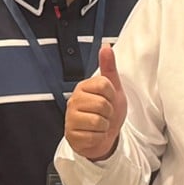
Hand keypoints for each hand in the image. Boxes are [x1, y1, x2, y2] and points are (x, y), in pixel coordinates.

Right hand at [64, 44, 125, 161]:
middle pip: (102, 104)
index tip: (109, 99)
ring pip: (98, 121)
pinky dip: (98, 137)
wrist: (104, 136)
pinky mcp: (71, 136)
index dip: (112, 94)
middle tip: (104, 114)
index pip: (105, 85)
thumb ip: (109, 67)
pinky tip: (94, 134)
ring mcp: (70, 119)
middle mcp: (73, 101)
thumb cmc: (107, 111)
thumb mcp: (113, 87)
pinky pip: (93, 136)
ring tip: (100, 124)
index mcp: (83, 87)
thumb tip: (106, 46)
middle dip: (109, 112)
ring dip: (104, 126)